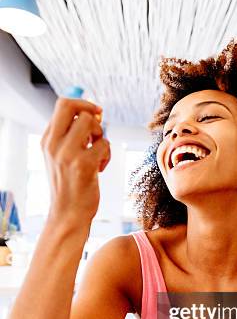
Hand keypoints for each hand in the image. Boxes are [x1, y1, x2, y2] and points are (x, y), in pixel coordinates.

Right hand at [41, 97, 110, 225]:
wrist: (68, 214)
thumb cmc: (70, 185)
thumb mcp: (61, 157)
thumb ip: (71, 135)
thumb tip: (93, 112)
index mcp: (47, 140)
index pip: (62, 104)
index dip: (83, 103)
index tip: (96, 113)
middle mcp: (54, 144)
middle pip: (73, 106)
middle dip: (91, 114)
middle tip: (96, 132)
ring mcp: (67, 154)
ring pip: (91, 123)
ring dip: (100, 136)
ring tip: (97, 154)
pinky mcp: (83, 165)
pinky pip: (104, 144)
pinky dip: (107, 155)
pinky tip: (99, 169)